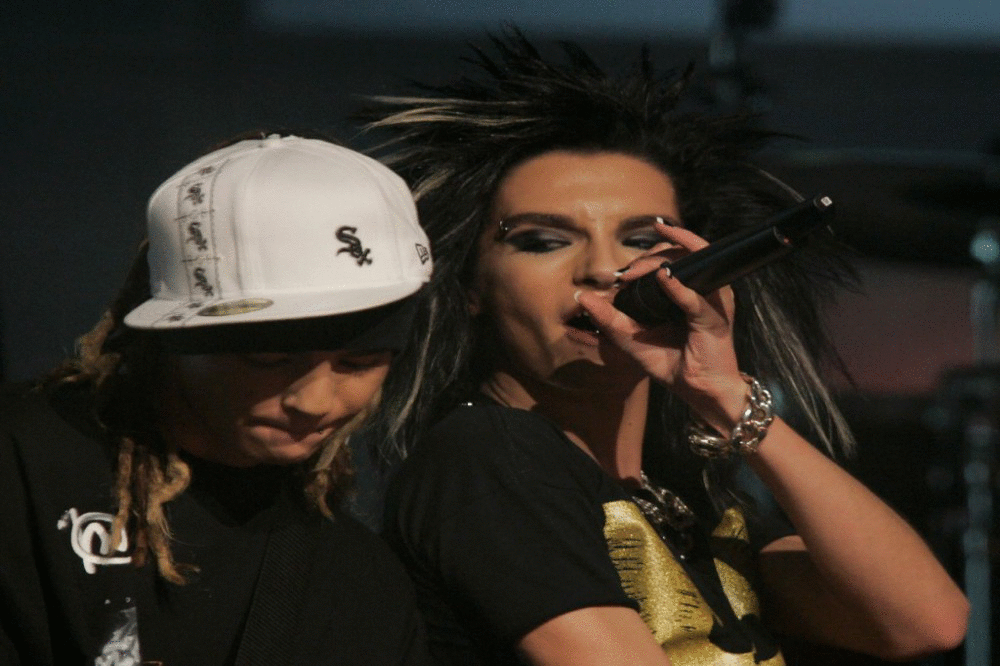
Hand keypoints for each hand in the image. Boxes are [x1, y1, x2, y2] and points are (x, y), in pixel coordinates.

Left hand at [576, 223, 746, 430]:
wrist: (698, 391)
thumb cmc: (670, 362)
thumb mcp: (631, 339)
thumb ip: (609, 318)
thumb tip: (582, 296)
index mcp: (682, 291)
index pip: (666, 259)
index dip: (641, 260)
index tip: (617, 276)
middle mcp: (699, 290)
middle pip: (678, 255)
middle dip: (647, 259)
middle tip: (624, 275)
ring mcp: (709, 301)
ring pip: (691, 263)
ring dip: (662, 260)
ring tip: (636, 270)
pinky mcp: (713, 319)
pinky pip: (695, 300)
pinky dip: (678, 287)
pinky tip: (663, 277)